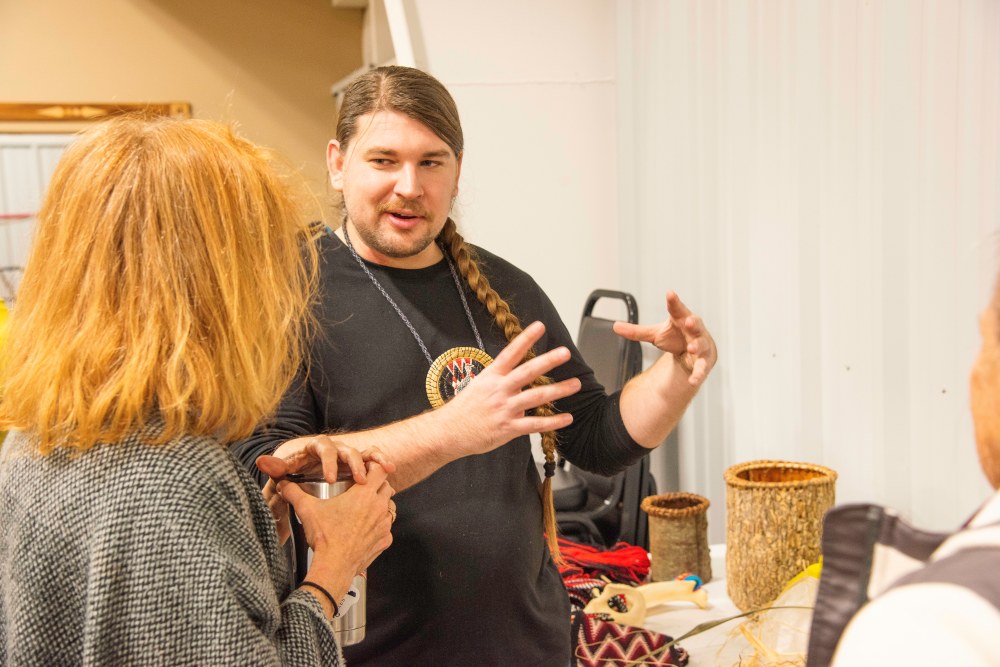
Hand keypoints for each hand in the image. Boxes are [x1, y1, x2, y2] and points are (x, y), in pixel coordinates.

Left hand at [258, 441, 396, 484]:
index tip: (331, 478)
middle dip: (355, 463)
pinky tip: (391, 470)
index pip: (323, 448)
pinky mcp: (356, 465)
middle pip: (347, 449)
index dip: (329, 461)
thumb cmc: (291, 477)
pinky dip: (381, 462)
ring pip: (363, 451)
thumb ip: (275, 470)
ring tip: (386, 469)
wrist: (301, 480)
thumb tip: (261, 462)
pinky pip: (372, 460)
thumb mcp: (282, 476)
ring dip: (374, 459)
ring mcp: (346, 456)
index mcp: (314, 449)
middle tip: (359, 479)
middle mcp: (333, 449)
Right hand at [277, 462, 394, 586]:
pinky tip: (366, 528)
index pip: (380, 470)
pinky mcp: (385, 540)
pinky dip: (379, 526)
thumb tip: (283, 484)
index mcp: (363, 494)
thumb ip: (294, 493)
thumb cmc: (324, 536)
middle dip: (377, 485)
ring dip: (381, 504)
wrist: (334, 566)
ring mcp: (384, 524)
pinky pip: (387, 528)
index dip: (373, 467)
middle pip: (387, 486)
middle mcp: (378, 506)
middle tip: (363, 488)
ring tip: (366, 508)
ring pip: (390, 506)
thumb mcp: (307, 510)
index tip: (365, 470)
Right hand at [443, 321, 581, 455]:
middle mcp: (499, 390)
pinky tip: (567, 418)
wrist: (448, 432)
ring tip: (576, 384)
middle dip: (548, 361)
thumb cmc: (463, 410)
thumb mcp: (479, 386)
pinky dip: (553, 421)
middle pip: (528, 371)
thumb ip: (500, 382)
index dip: (525, 339)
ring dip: (559, 390)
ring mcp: (505, 409)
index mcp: (491, 376)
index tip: (540, 326)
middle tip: (565, 352)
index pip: (511, 353)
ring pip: (536, 397)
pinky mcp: (508, 428)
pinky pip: (535, 424)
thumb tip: (519, 380)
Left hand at [613, 291, 716, 386]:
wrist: (692, 353)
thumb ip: (636, 331)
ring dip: (697, 346)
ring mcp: (701, 344)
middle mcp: (694, 330)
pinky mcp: (704, 360)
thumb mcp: (655, 334)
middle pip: (695, 324)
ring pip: (701, 344)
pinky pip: (702, 367)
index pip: (677, 308)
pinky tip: (693, 380)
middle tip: (689, 321)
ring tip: (691, 348)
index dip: (674, 301)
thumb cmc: (674, 337)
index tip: (670, 293)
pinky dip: (699, 373)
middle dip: (693, 323)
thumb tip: (615, 326)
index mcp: (681, 319)